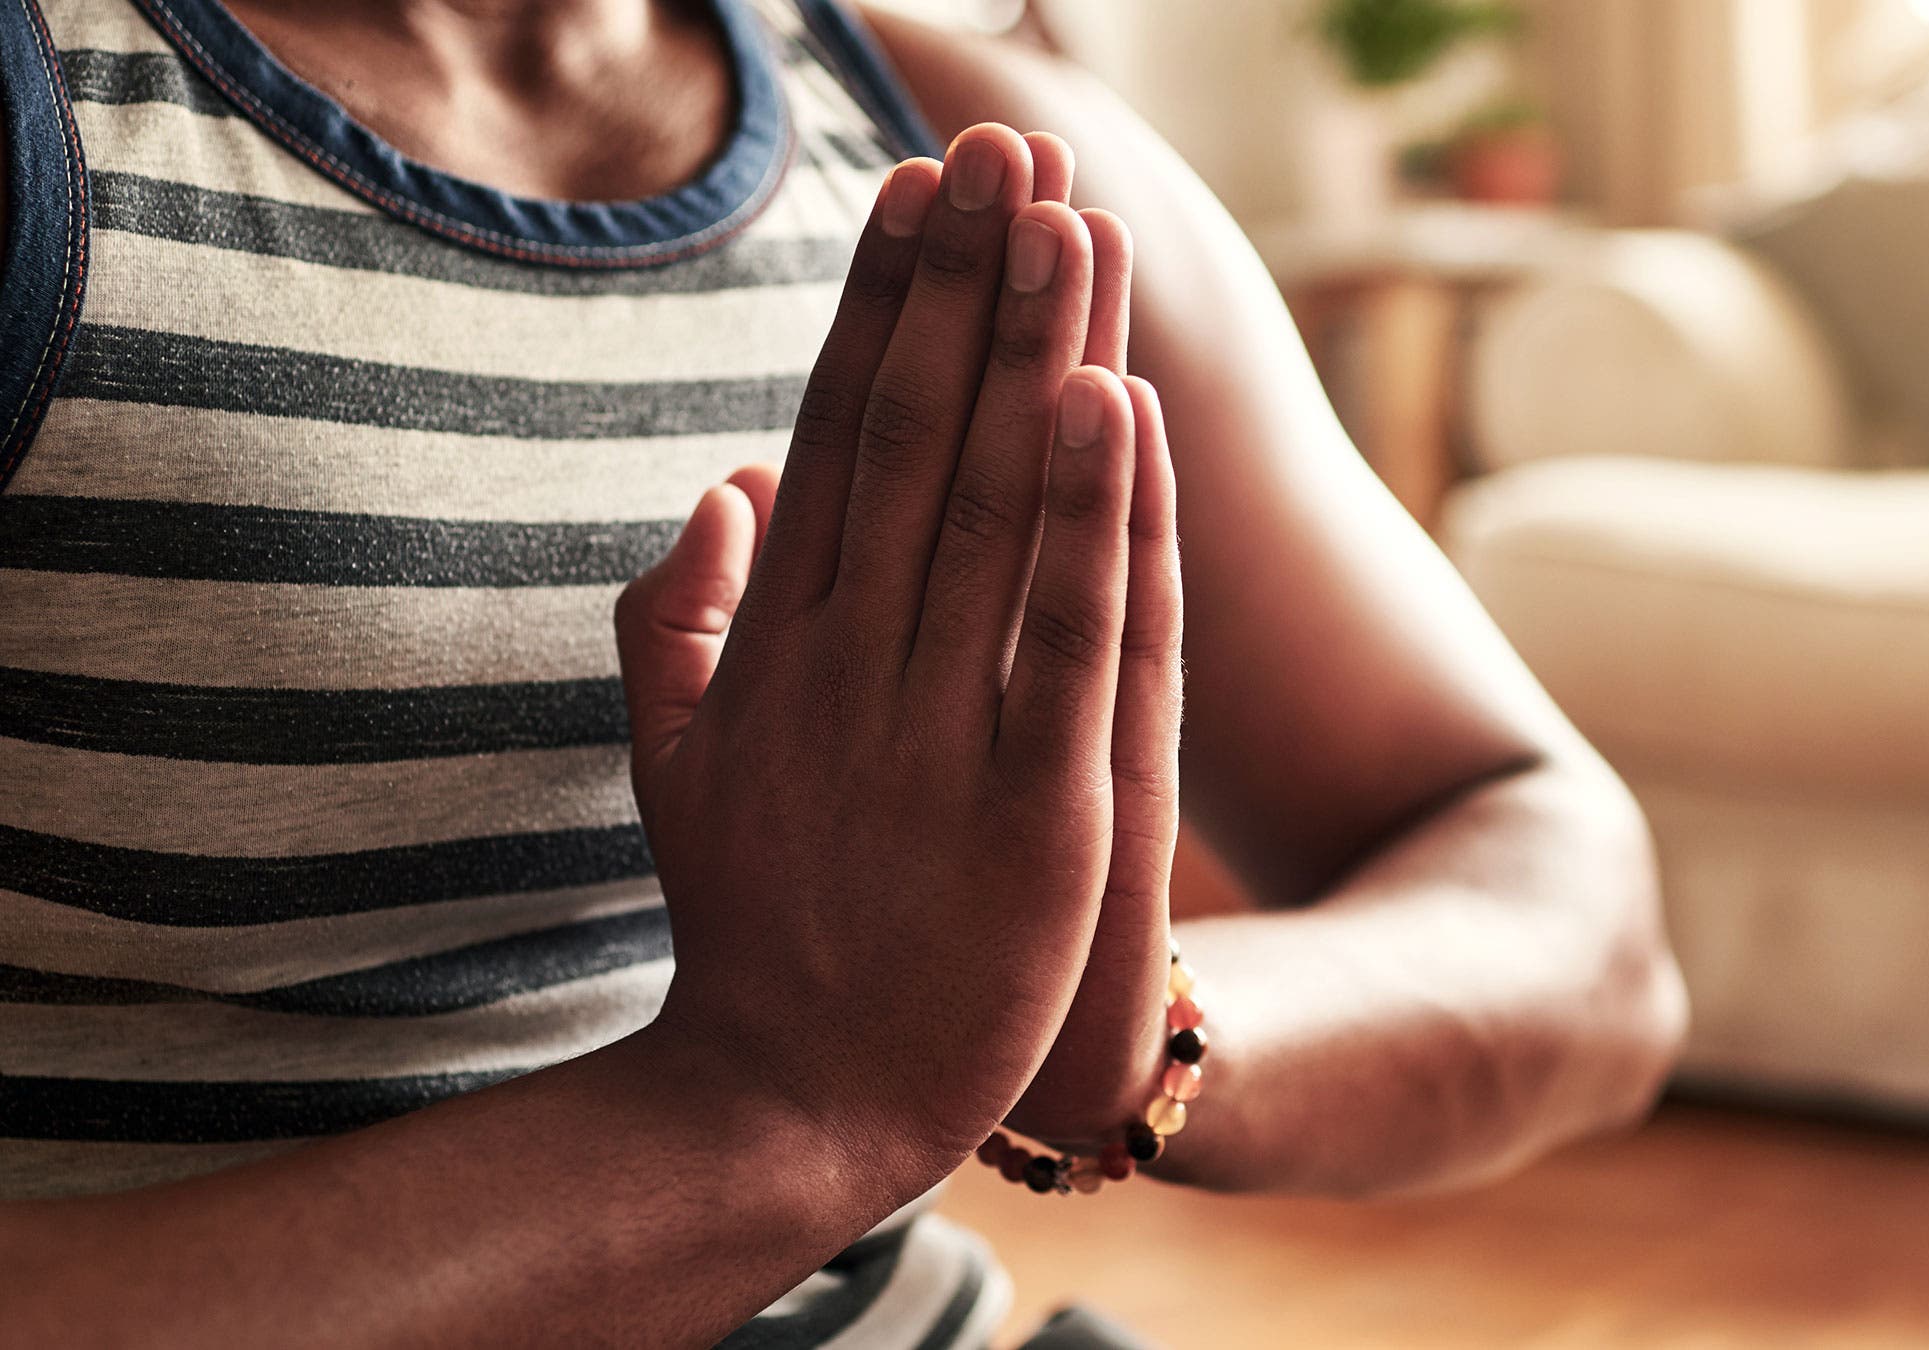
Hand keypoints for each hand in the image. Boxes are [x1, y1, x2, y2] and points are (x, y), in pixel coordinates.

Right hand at [612, 125, 1172, 1187]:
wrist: (786, 1098)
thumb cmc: (750, 922)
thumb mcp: (674, 760)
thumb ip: (679, 621)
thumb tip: (716, 486)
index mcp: (781, 643)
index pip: (839, 438)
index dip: (882, 310)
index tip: (918, 193)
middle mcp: (852, 663)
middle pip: (917, 441)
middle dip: (962, 287)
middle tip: (1001, 149)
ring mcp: (938, 731)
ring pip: (992, 511)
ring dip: (1032, 357)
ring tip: (1066, 223)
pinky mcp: (1032, 808)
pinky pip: (1064, 641)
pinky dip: (1087, 522)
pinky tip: (1114, 408)